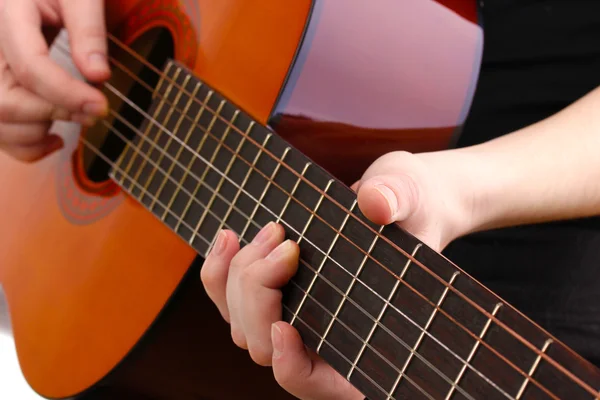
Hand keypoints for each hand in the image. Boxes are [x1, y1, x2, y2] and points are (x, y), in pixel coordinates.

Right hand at [0, 0, 108, 161]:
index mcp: (5, 14)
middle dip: (55, 113)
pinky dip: (26, 146)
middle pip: (5, 103)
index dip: (67, 94)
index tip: (101, 106)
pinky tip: (53, 136)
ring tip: (78, 116)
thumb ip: (88, 29)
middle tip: (95, 110)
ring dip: (41, 133)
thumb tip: (98, 76)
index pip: (29, 67)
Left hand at [201, 151, 472, 398]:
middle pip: (269, 350)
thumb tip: (376, 203)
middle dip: (260, 297)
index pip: (324, 386)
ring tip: (267, 232)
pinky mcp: (277, 296)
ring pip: (244, 328)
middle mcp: (328, 340)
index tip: (283, 327)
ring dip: (238, 280)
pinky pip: (234, 302)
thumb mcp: (415, 199)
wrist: (398, 200)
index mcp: (372, 342)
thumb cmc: (414, 208)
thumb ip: (397, 200)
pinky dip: (221, 275)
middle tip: (284, 242)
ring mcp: (299, 320)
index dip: (295, 368)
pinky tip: (229, 237)